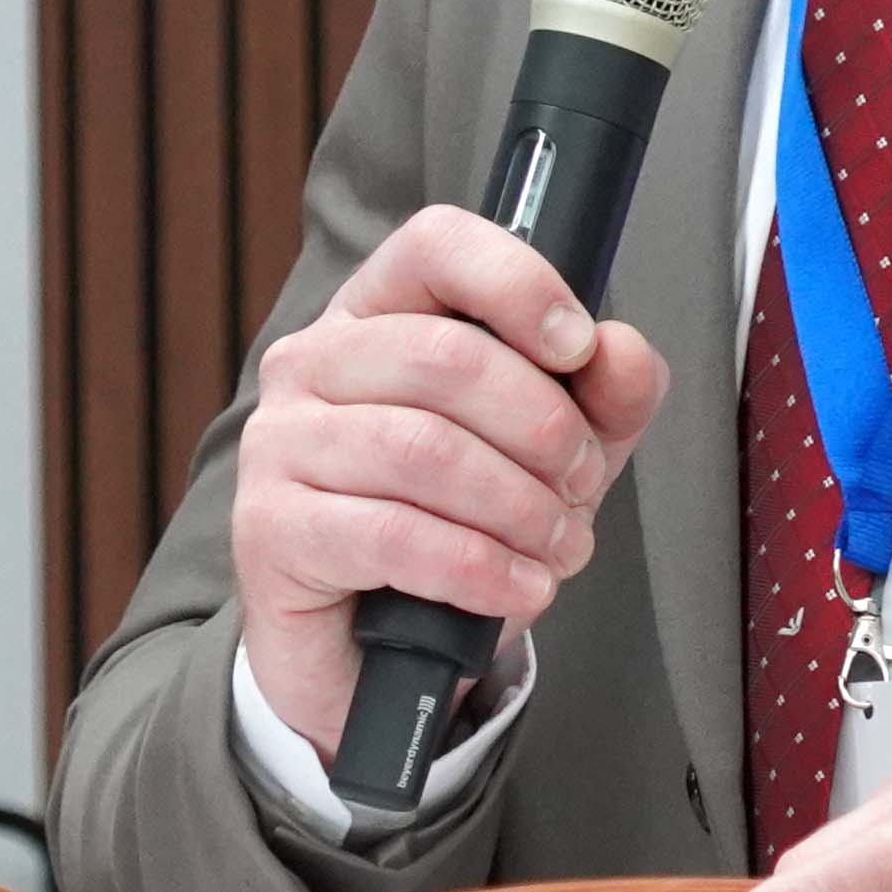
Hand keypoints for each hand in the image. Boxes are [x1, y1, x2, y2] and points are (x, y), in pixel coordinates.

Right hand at [225, 207, 670, 754]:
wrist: (367, 646)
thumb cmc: (457, 521)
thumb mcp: (552, 451)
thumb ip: (602, 395)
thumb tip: (622, 351)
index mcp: (376, 312)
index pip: (436, 245)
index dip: (518, 284)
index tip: (579, 347)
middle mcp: (313, 361)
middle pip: (446, 356)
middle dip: (542, 428)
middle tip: (580, 486)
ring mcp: (280, 443)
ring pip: (423, 450)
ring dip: (518, 507)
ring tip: (559, 547)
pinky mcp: (269, 528)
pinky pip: (393, 535)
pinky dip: (478, 567)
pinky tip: (517, 587)